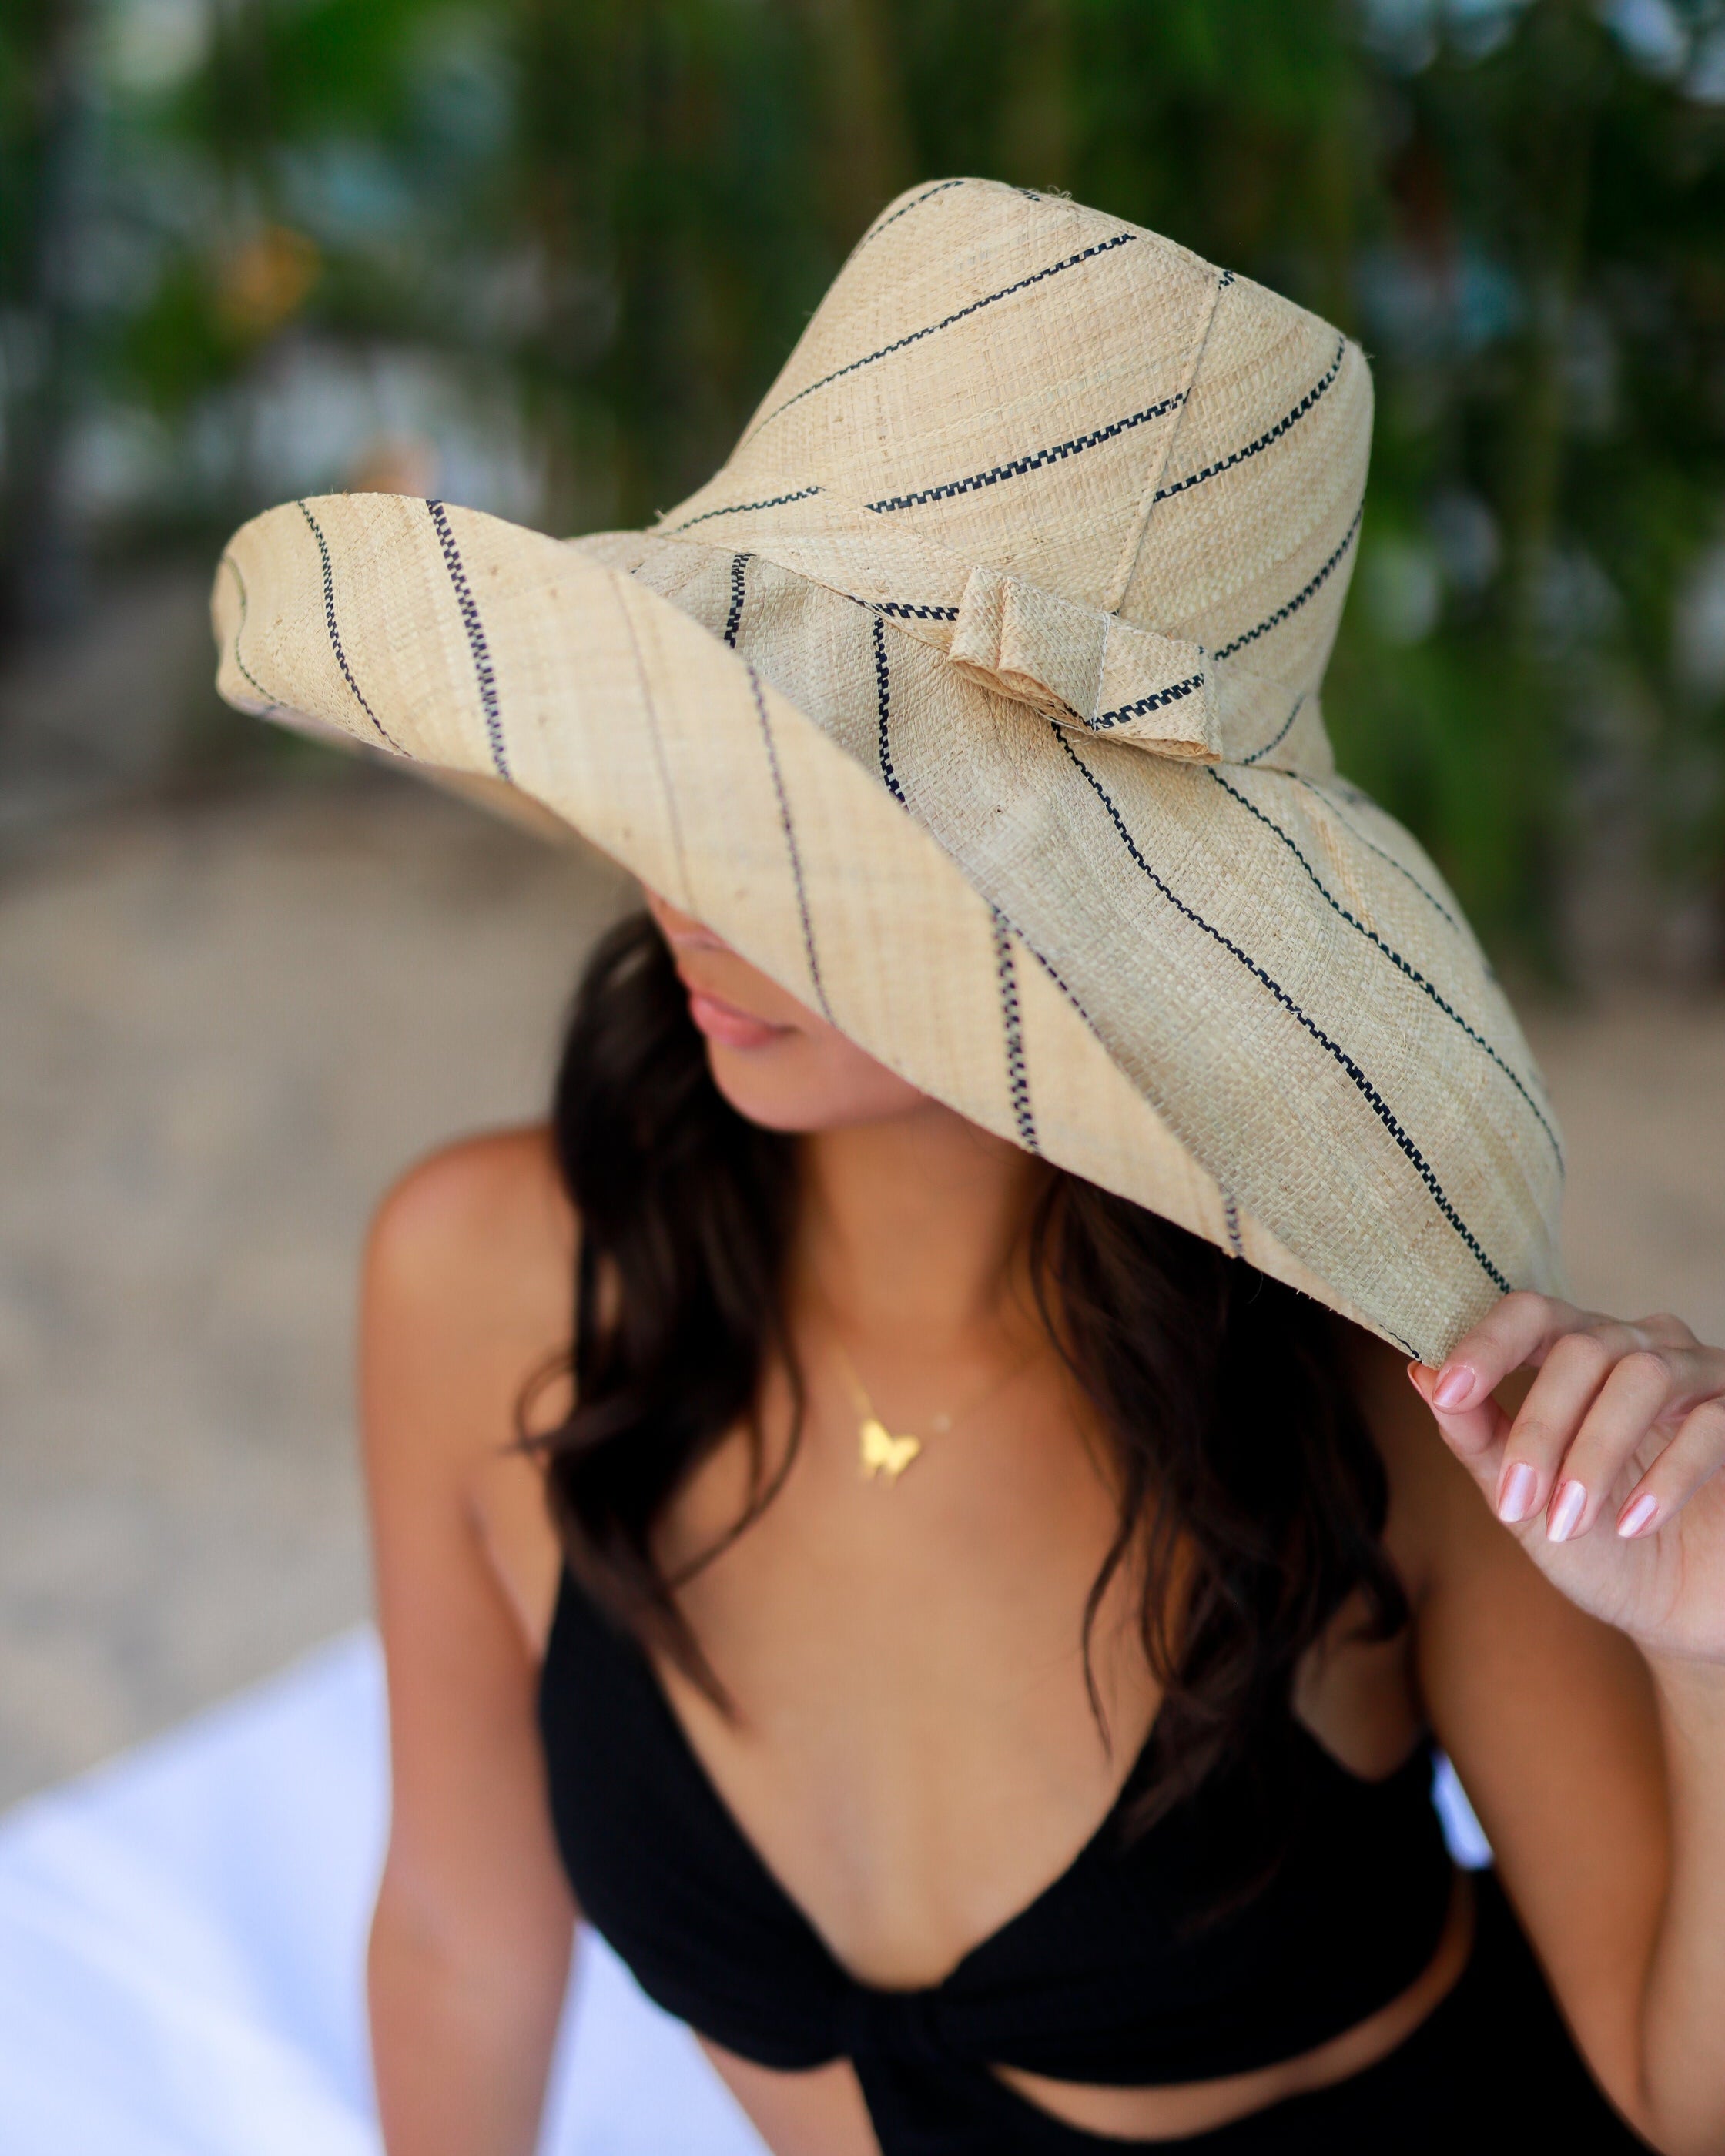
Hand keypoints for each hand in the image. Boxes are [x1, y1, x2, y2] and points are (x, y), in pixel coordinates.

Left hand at [1410, 1293, 1724, 1662]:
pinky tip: (1632, 1524)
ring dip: (1593, 1453)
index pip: (1531, 1314)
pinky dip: (1666, 1476)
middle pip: (1582, 1347)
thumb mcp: (1525, 1499)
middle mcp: (1641, 1349)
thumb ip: (1476, 1437)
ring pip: (1642, 1375)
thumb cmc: (1598, 1547)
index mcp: (1580, 1356)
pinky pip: (1710, 1423)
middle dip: (1540, 1427)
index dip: (1487, 1343)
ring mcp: (1700, 1378)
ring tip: (1565, 1523)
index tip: (1446, 1390)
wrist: (1679, 1614)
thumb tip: (1420, 1373)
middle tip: (1515, 1502)